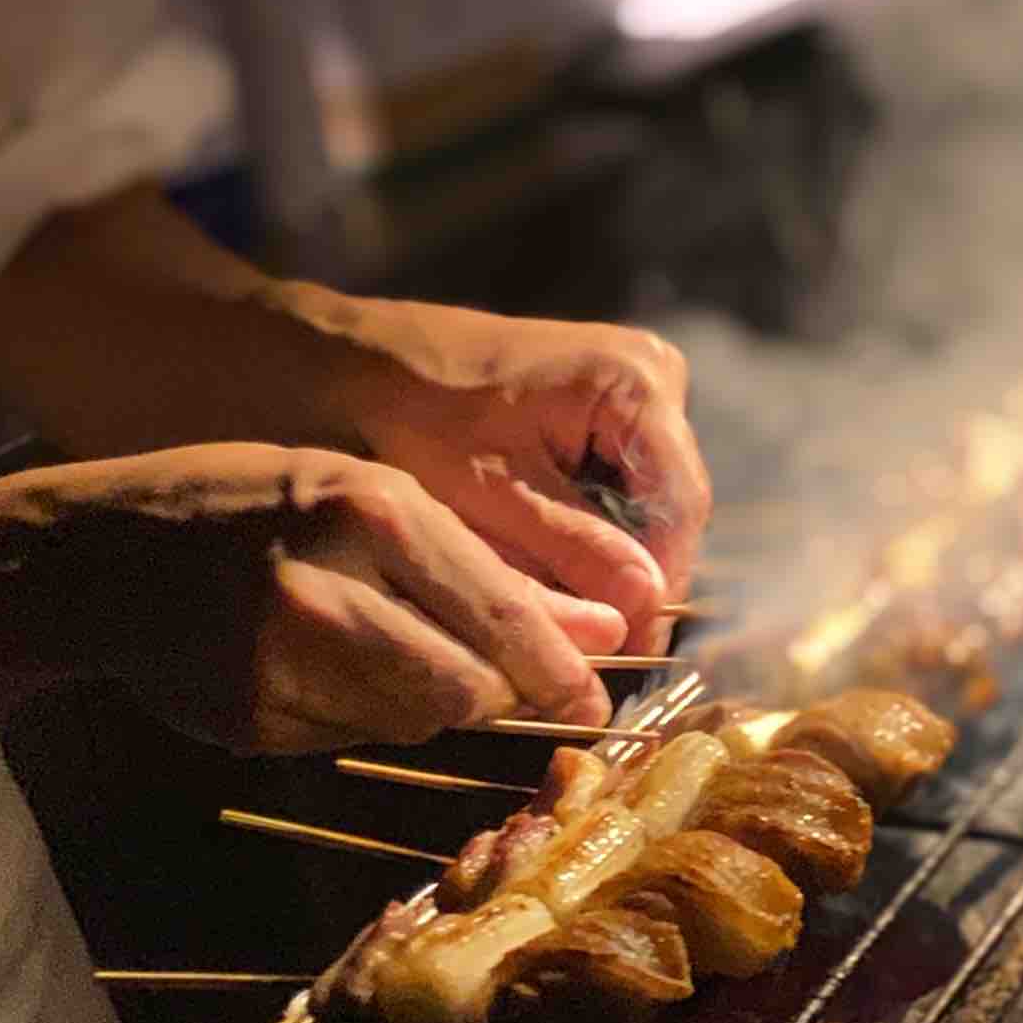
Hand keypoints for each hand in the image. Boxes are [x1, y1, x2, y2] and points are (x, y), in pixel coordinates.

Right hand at [0, 442, 622, 752]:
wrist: (92, 555)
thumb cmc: (249, 506)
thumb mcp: (363, 495)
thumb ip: (477, 564)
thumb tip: (600, 628)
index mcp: (365, 508)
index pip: (497, 613)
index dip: (559, 665)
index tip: (594, 693)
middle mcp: (323, 587)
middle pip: (463, 691)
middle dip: (496, 696)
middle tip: (503, 683)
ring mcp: (276, 662)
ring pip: (410, 723)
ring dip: (429, 705)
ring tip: (391, 651)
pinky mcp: (246, 720)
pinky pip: (346, 738)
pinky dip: (358, 716)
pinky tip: (318, 667)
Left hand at [270, 289, 711, 654]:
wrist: (344, 364)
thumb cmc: (408, 417)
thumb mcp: (491, 496)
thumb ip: (575, 550)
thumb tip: (647, 608)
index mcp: (636, 382)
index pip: (677, 506)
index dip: (659, 591)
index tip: (630, 658)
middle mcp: (653, 376)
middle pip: (667, 506)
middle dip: (632, 581)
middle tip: (596, 658)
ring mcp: (632, 388)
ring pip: (642, 504)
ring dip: (610, 564)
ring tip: (573, 631)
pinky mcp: (605, 408)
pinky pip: (615, 487)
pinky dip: (588, 535)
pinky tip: (556, 580)